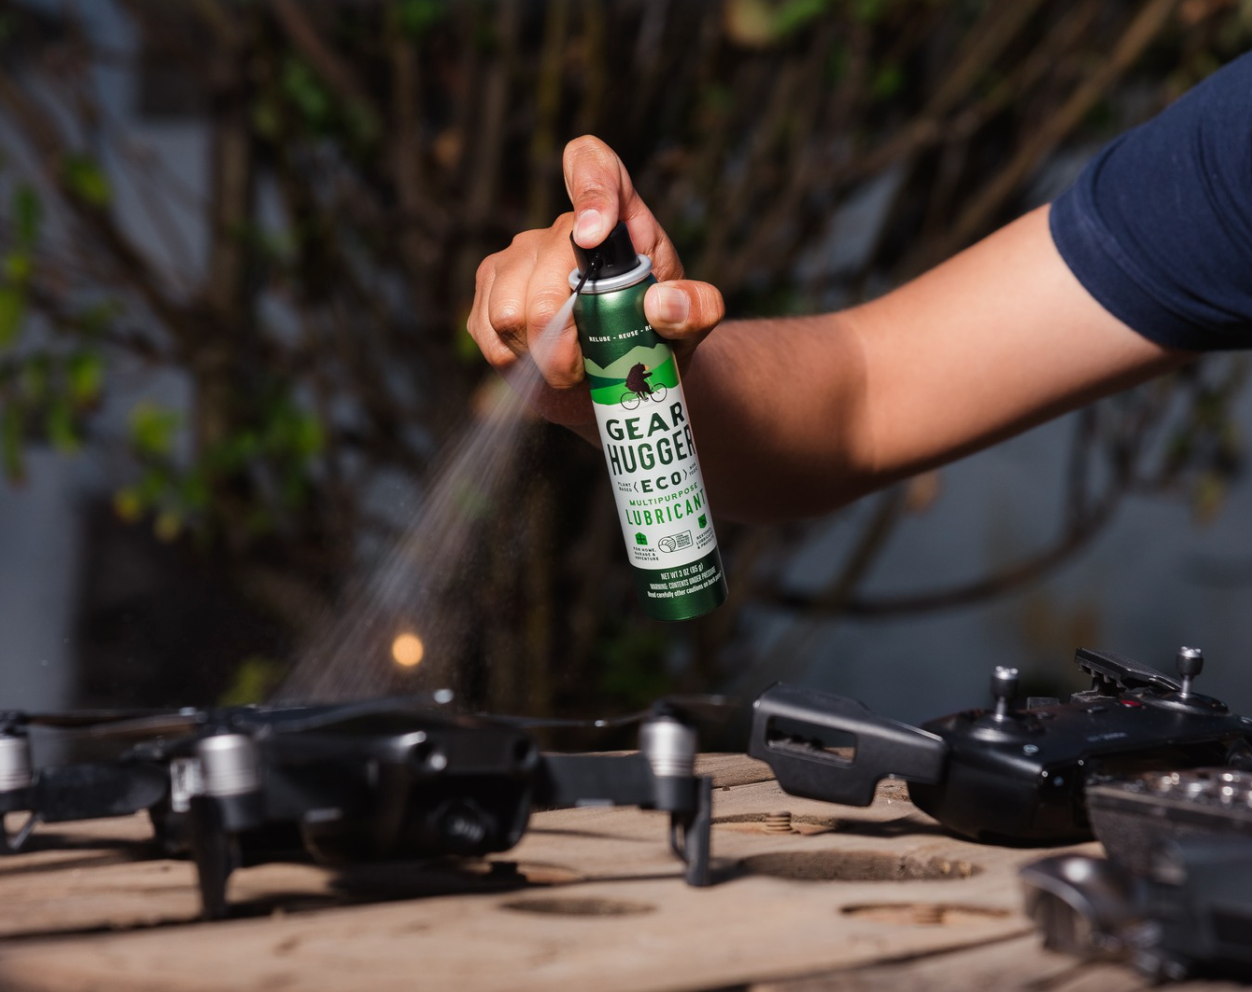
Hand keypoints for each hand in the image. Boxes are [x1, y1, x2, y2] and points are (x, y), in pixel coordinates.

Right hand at [468, 135, 724, 429]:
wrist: (618, 373)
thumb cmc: (657, 334)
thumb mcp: (694, 322)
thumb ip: (697, 308)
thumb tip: (661, 302)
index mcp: (618, 218)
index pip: (595, 167)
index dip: (590, 191)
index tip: (593, 236)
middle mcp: (560, 230)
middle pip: (544, 276)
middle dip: (565, 337)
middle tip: (589, 365)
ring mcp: (518, 257)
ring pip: (510, 312)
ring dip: (541, 354)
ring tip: (570, 365)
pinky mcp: (489, 292)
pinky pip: (490, 333)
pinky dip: (519, 360)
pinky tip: (540, 362)